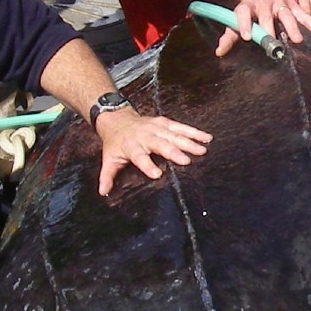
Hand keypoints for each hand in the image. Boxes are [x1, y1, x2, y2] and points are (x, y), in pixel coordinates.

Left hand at [95, 108, 211, 195]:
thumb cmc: (115, 143)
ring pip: (173, 134)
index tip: (157, 174)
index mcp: (131, 146)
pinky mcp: (164, 122)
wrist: (117, 118)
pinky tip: (207, 138)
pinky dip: (194, 132)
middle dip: (173, 151)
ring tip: (202, 150)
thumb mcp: (109, 159)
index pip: (140, 156)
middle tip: (186, 161)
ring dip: (189, 142)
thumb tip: (103, 192)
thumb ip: (107, 176)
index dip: (148, 165)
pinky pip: (181, 127)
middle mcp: (145, 136)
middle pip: (160, 144)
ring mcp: (156, 128)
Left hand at [215, 0, 310, 55]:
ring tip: (297, 40)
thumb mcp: (237, 18)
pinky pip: (305, 17)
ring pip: (287, 15)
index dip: (245, 24)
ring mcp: (280, 3)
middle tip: (273, 41)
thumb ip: (230, 36)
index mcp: (247, 6)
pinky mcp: (293, 6)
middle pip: (266, 15)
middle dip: (270, 28)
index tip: (247, 36)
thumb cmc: (249, 9)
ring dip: (292, 27)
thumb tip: (220, 52)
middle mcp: (264, 3)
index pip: (243, 13)